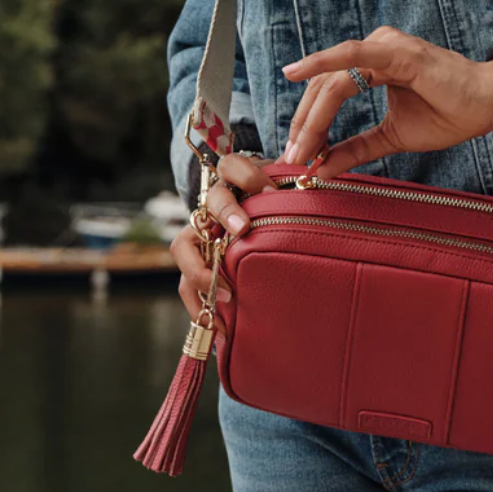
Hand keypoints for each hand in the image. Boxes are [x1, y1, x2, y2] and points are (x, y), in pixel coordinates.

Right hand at [168, 149, 280, 331]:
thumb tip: (309, 175)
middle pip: (210, 201)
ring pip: (183, 247)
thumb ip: (291, 181)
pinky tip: (220, 326)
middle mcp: (212, 203)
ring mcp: (200, 233)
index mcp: (233, 178)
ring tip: (228, 295)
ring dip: (201, 272)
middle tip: (243, 230)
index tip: (270, 190)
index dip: (248, 176)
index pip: (233, 165)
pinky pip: (186, 283)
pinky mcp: (196, 262)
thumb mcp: (279, 184)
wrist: (252, 211)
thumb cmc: (269, 198)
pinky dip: (199, 305)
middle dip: (226, 214)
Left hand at [279, 26, 492, 177]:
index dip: (309, 125)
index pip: (328, 93)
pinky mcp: (396, 53)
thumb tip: (320, 168)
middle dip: (305, 126)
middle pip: (323, 88)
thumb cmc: (449, 113)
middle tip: (292, 159)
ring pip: (333, 81)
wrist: (490, 104)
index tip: (296, 158)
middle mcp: (374, 48)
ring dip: (312, 117)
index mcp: (373, 64)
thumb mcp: (392, 137)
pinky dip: (322, 64)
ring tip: (300, 148)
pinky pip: (352, 57)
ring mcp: (384, 46)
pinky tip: (295, 72)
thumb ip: (356, 148)